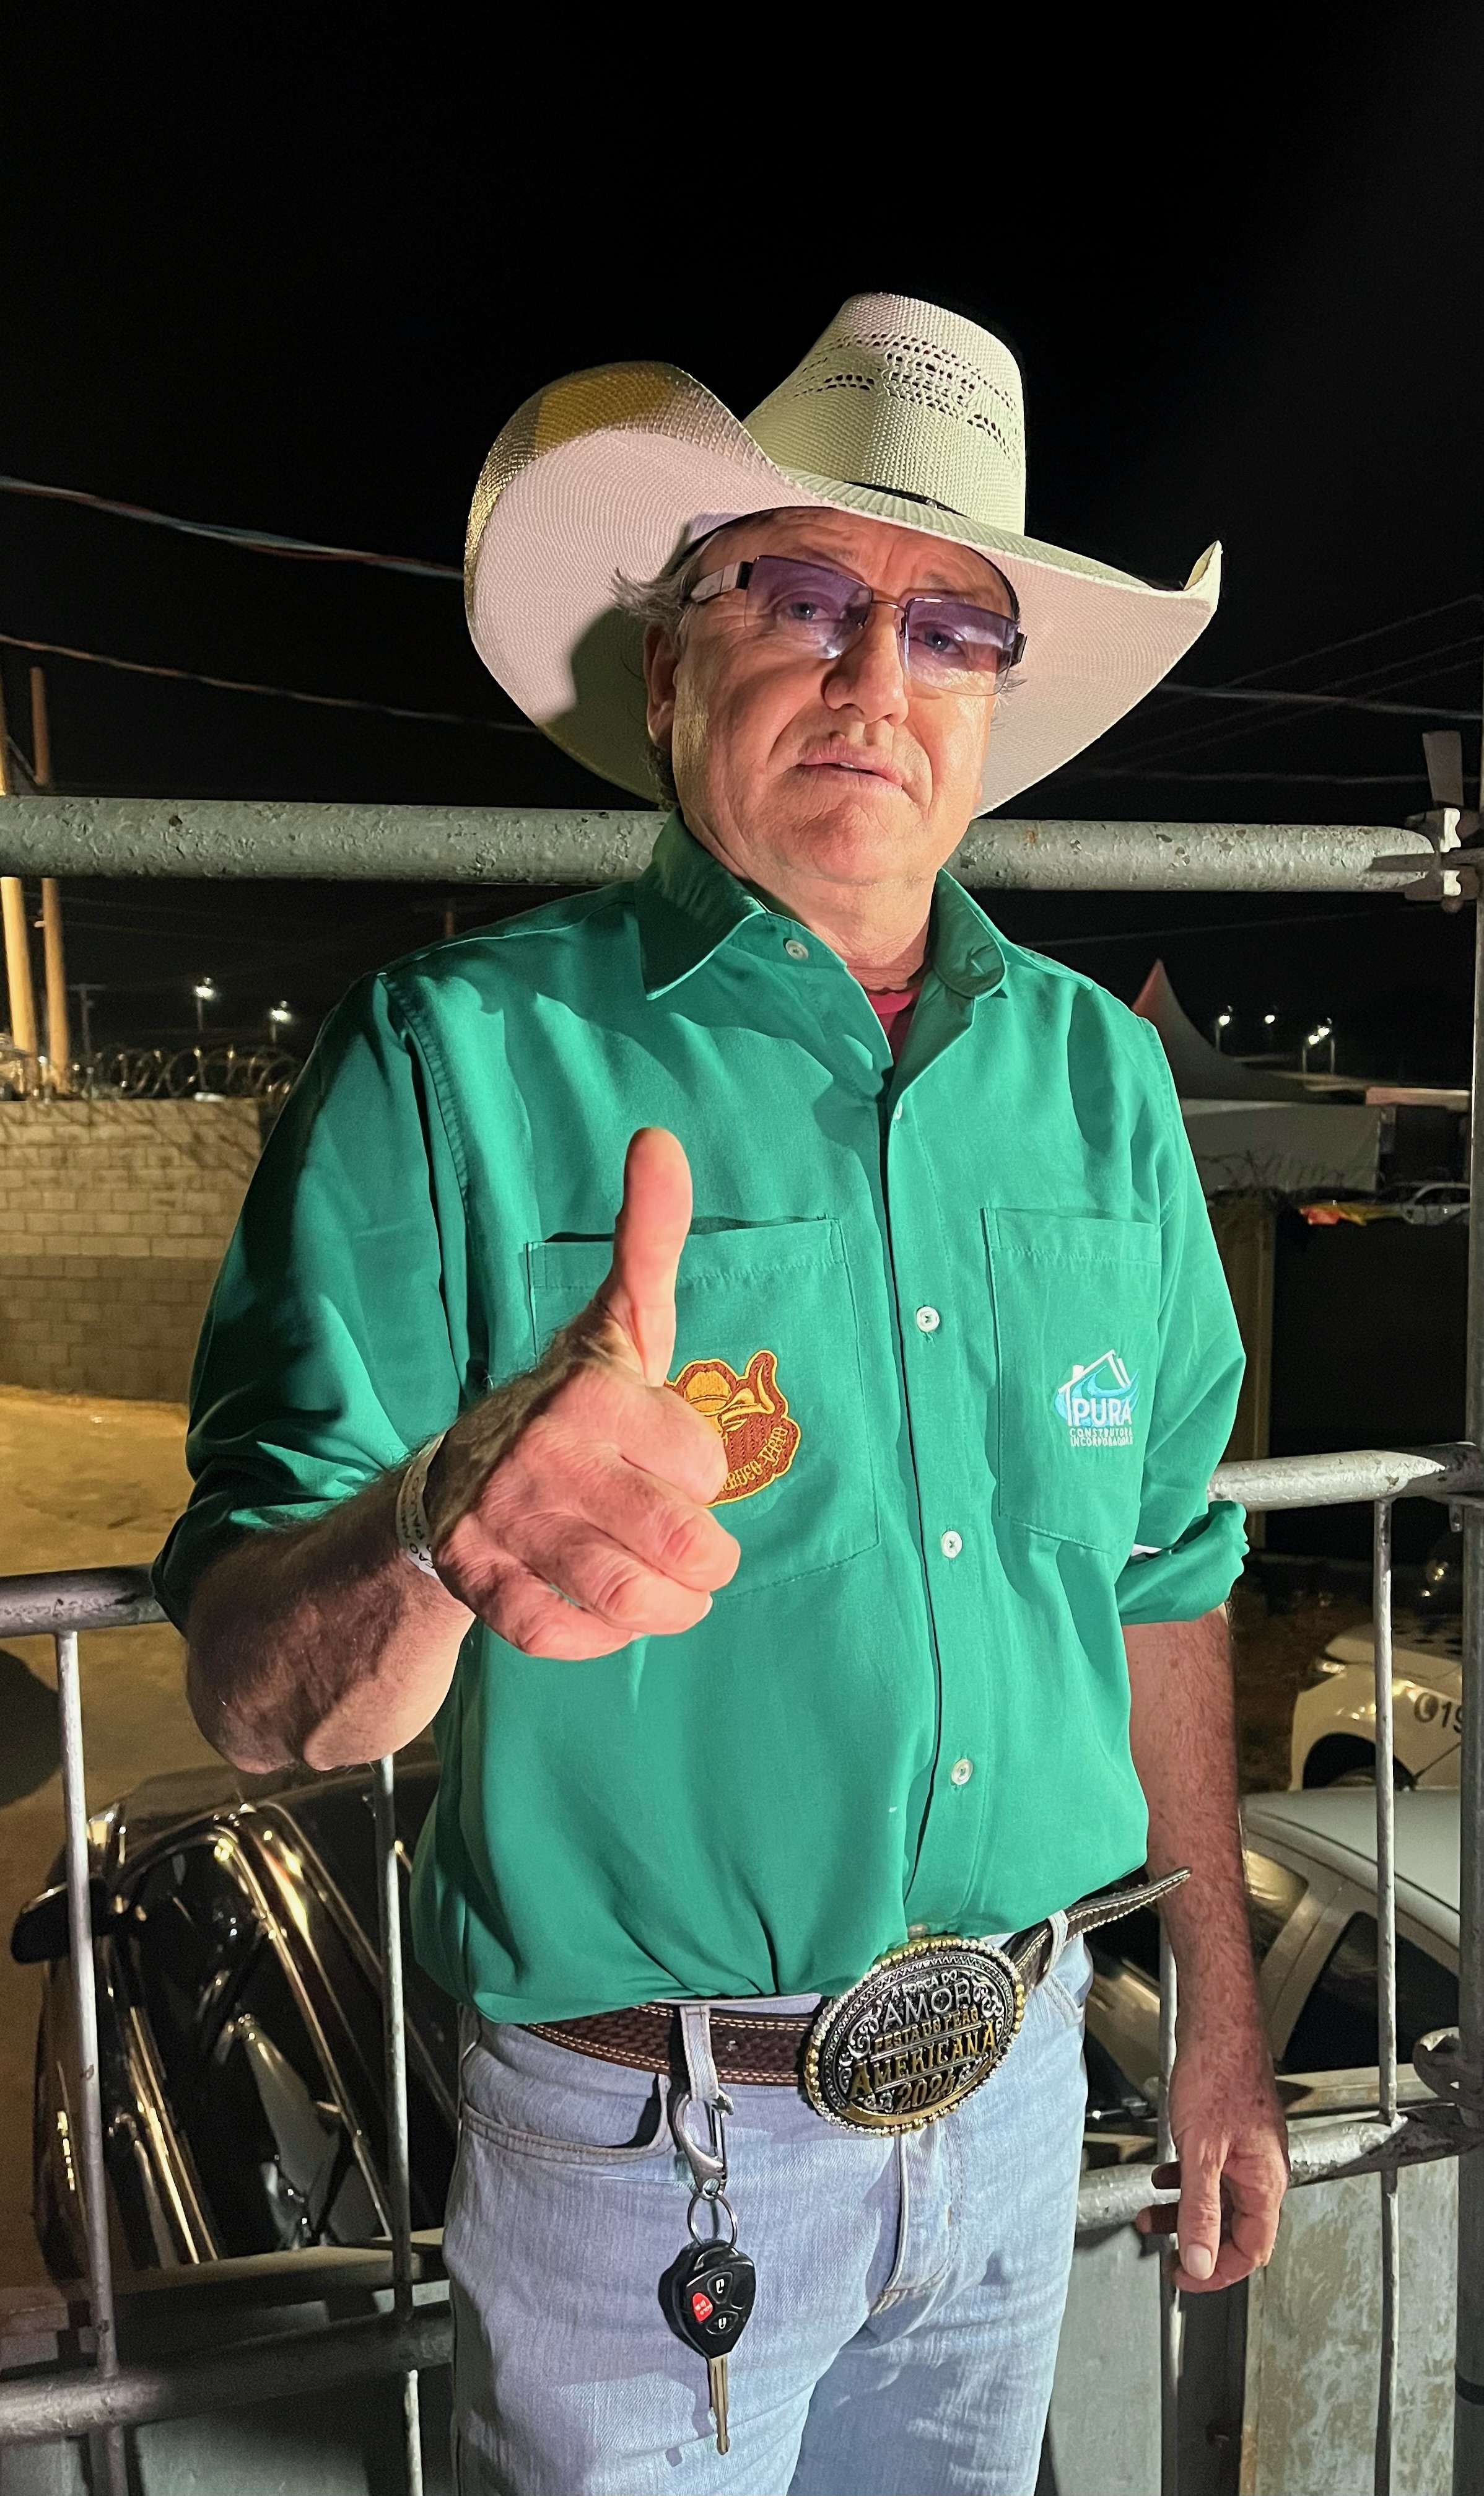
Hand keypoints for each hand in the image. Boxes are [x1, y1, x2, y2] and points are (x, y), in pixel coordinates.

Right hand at [422, 1128, 738, 1657]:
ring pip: (629, 1598)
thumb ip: (648, 1238)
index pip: (705, 1461)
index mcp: (590, 1391)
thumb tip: (659, 1137)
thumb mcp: (613, 1324)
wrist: (447, 1483)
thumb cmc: (565, 1407)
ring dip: (666, 1608)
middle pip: (681, 1541)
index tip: (674, 1461)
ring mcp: (508, 1525)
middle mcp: (545, 1456)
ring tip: (669, 1591)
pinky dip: (599, 1639)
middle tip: (694, 1550)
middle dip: (705, 1559)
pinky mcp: (483, 1587)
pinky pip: (565, 1636)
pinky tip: (603, 1614)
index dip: (701, 1470)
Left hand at [1135, 2016, 1289, 2292]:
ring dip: (1183, 2211)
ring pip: (1218, 2198)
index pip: (1251, 2250)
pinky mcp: (1231, 2133)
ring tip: (1150, 2215)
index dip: (1217, 2272)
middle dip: (1195, 2242)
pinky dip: (1186, 2180)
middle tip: (1165, 2254)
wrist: (1218, 2023)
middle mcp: (1262, 2170)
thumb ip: (1200, 2210)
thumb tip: (1198, 2261)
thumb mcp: (1201, 2152)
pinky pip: (1211, 2171)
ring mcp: (1248, 2151)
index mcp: (1265, 2182)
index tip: (1184, 2278)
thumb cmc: (1218, 2073)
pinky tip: (1163, 2176)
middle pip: (1234, 2227)